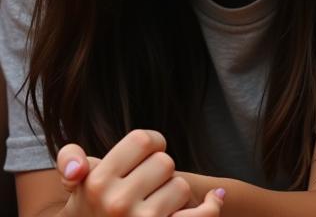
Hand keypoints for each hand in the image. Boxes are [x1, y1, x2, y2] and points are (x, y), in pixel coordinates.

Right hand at [57, 131, 225, 216]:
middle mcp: (116, 204)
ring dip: (172, 197)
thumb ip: (70, 158)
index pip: (143, 139)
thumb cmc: (90, 212)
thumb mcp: (76, 185)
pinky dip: (209, 207)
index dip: (151, 144)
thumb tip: (77, 168)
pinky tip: (212, 199)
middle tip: (144, 190)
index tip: (144, 157)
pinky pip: (199, 215)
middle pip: (165, 163)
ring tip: (151, 209)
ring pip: (180, 187)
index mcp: (96, 183)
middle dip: (159, 174)